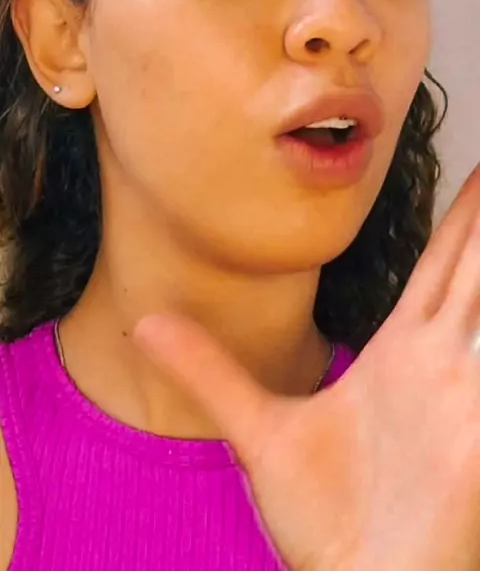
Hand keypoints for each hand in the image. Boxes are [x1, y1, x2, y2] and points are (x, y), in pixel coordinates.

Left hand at [134, 165, 479, 570]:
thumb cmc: (329, 526)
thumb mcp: (260, 432)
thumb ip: (209, 370)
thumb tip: (143, 321)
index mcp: (401, 355)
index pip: (441, 265)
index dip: (463, 218)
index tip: (477, 169)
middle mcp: (441, 363)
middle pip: (473, 263)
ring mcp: (466, 393)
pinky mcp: (479, 436)